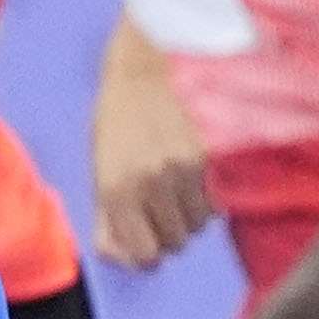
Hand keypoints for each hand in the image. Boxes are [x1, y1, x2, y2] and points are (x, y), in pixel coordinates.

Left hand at [93, 32, 217, 267]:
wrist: (152, 61)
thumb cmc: (120, 112)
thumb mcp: (100, 161)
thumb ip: (106, 213)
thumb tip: (117, 256)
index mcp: (116, 186)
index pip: (143, 254)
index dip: (144, 252)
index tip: (143, 240)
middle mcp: (153, 182)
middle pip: (175, 242)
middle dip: (166, 231)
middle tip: (158, 206)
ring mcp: (188, 169)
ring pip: (199, 223)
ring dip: (189, 214)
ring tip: (176, 185)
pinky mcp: (216, 155)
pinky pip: (218, 199)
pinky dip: (209, 196)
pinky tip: (195, 174)